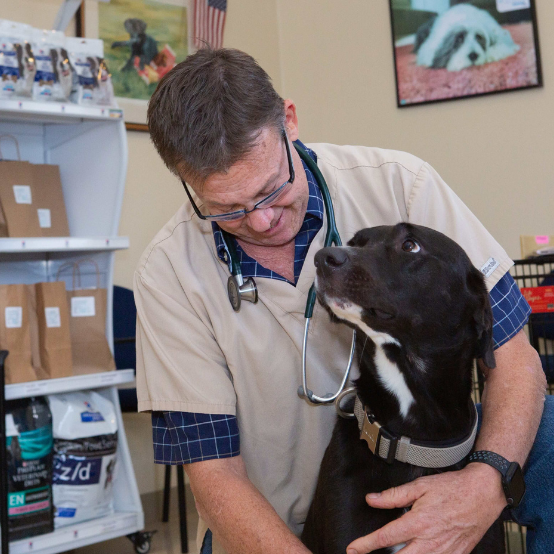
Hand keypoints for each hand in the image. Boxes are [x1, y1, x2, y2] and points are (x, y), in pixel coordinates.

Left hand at [346, 463, 506, 553]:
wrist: (483, 494)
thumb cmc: (453, 488)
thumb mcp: (420, 486)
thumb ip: (394, 495)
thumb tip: (372, 500)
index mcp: (418, 523)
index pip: (385, 538)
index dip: (365, 545)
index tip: (353, 548)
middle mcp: (429, 542)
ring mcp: (443, 553)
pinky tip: (416, 553)